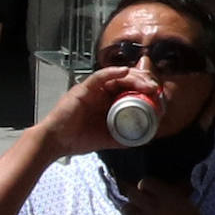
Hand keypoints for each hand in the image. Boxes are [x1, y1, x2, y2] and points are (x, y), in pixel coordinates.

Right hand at [39, 65, 160, 158]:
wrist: (56, 142)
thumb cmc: (77, 140)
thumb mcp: (107, 140)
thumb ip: (123, 137)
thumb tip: (143, 138)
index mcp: (108, 104)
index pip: (131, 92)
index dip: (146, 92)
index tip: (158, 97)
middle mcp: (102, 94)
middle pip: (128, 82)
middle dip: (144, 82)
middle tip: (156, 89)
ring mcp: (93, 90)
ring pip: (118, 77)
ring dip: (135, 77)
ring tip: (147, 84)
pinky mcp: (84, 89)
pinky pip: (100, 76)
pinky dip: (113, 72)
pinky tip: (125, 72)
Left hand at [121, 177, 214, 214]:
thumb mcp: (187, 206)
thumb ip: (171, 197)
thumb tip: (159, 193)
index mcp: (168, 196)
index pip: (146, 182)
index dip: (144, 187)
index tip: (145, 192)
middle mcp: (153, 206)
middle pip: (132, 194)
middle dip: (135, 198)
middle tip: (139, 205)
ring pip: (126, 209)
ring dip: (132, 211)